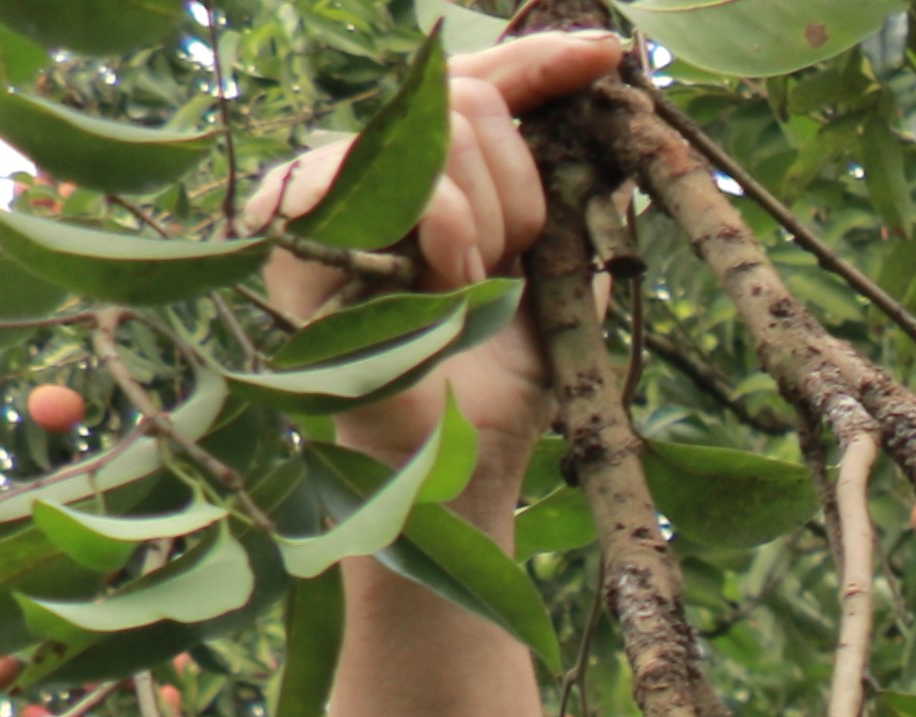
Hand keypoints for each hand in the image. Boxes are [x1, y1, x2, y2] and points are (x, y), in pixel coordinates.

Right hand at [249, 33, 625, 471]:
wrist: (453, 462)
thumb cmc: (501, 378)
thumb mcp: (564, 283)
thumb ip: (580, 211)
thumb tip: (616, 135)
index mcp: (433, 174)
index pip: (482, 85)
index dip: (542, 61)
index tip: (608, 55)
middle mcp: (375, 168)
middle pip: (468, 102)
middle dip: (519, 186)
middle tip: (510, 261)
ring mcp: (331, 189)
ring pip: (436, 138)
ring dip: (484, 217)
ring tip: (472, 283)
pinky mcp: (299, 224)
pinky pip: (386, 179)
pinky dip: (440, 230)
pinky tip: (445, 278)